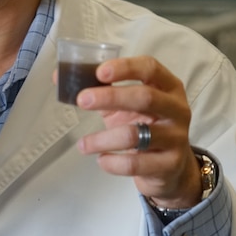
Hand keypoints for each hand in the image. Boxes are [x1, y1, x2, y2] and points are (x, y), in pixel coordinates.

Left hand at [73, 56, 201, 209]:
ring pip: (136, 134)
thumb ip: (98, 90)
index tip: (99, 72)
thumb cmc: (143, 125)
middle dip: (110, 97)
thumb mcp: (124, 106)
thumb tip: (58, 77)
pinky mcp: (170, 164)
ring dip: (102, 139)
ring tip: (83, 144)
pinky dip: (112, 163)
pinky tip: (101, 159)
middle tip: (82, 100)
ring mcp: (176, 137)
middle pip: (145, 97)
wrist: (171, 168)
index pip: (150, 68)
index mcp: (167, 86)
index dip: (125, 68)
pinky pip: (135, 164)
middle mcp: (177, 109)